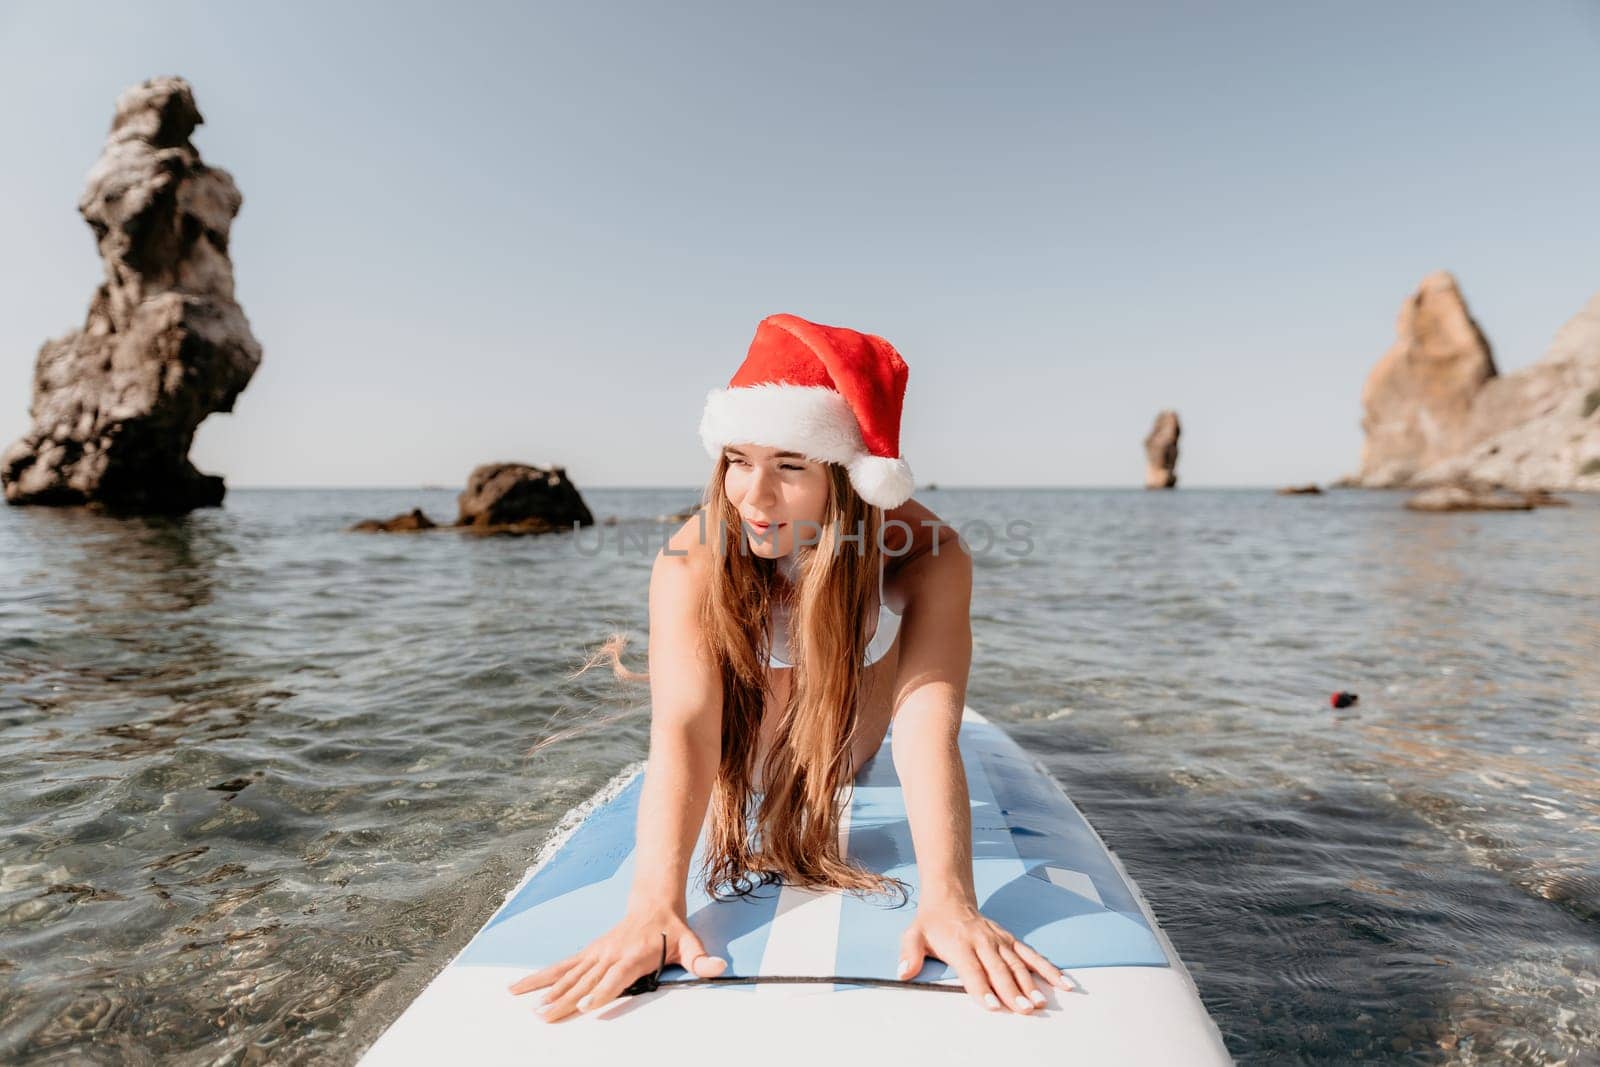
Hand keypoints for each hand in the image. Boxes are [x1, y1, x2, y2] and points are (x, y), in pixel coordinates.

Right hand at [506, 902, 726, 1021]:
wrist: (654, 902)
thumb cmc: (672, 929)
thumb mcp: (691, 944)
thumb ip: (702, 960)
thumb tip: (719, 967)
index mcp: (633, 956)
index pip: (615, 977)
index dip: (602, 991)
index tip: (586, 1006)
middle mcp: (610, 954)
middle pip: (585, 980)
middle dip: (566, 1000)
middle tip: (546, 1017)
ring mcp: (596, 953)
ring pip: (568, 974)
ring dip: (547, 991)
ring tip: (529, 1008)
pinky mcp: (588, 953)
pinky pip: (562, 966)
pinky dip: (541, 977)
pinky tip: (520, 988)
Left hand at [897, 899, 1073, 1013]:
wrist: (950, 898)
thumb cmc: (932, 923)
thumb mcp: (913, 934)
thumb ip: (909, 953)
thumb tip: (903, 971)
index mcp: (960, 943)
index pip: (972, 969)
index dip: (982, 988)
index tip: (993, 1005)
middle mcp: (983, 941)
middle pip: (999, 969)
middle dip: (1012, 990)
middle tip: (1024, 1009)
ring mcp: (1000, 940)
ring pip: (1018, 963)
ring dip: (1031, 983)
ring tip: (1040, 1002)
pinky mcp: (1010, 940)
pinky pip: (1032, 955)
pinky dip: (1048, 969)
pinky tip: (1063, 983)